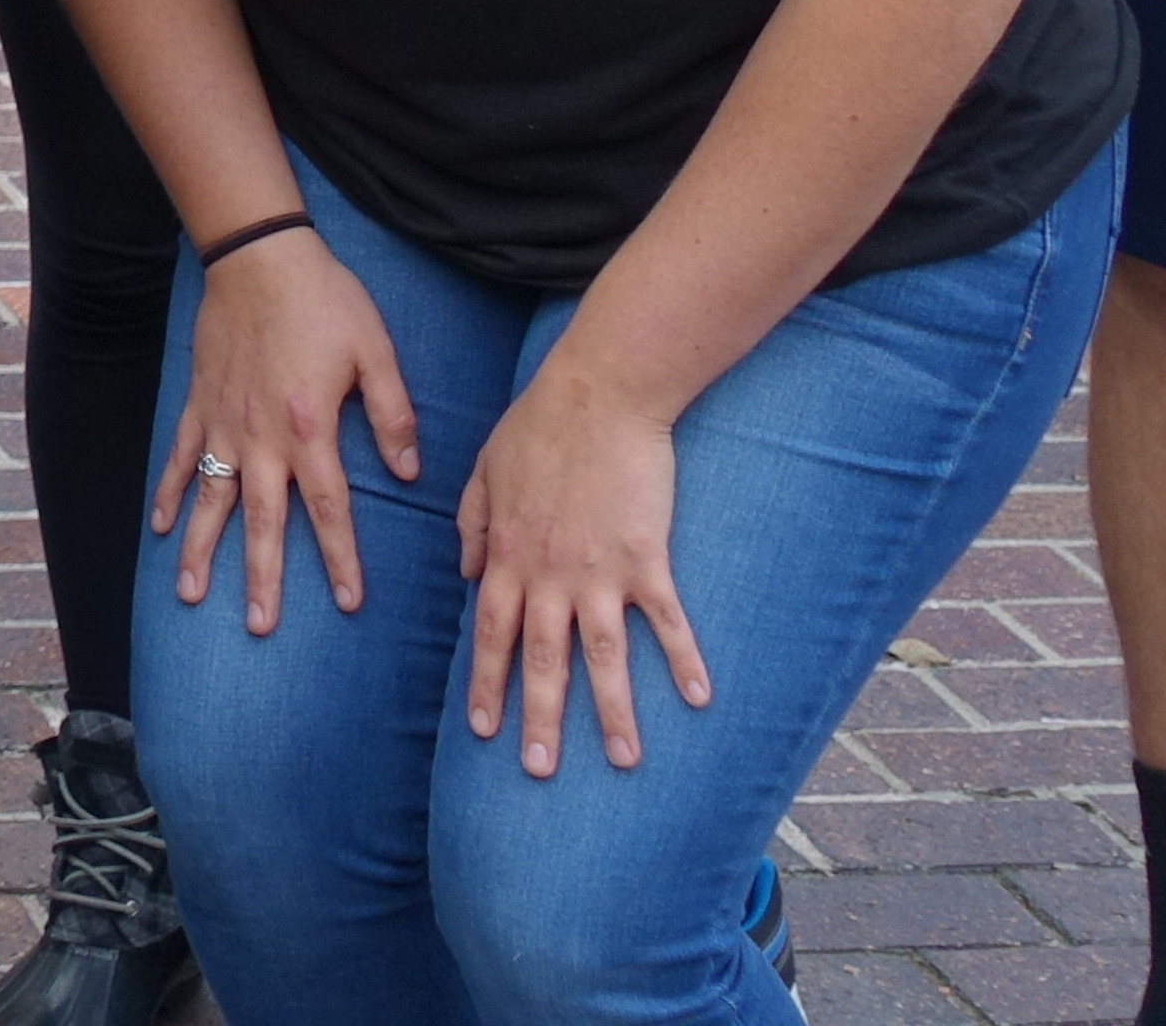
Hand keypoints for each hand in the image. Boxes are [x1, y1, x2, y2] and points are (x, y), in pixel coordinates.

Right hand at [158, 226, 419, 636]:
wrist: (258, 254)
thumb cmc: (325, 300)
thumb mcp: (375, 352)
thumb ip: (391, 415)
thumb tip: (408, 474)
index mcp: (310, 428)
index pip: (330, 509)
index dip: (340, 558)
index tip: (348, 602)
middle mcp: (262, 436)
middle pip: (263, 521)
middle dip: (261, 577)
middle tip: (258, 627)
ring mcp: (223, 422)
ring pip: (210, 498)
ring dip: (200, 549)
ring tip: (190, 593)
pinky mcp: (199, 403)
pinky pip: (179, 456)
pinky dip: (167, 492)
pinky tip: (158, 526)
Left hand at [457, 360, 706, 777]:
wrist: (597, 394)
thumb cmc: (538, 426)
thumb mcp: (483, 471)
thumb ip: (472, 524)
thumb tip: (465, 572)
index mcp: (507, 555)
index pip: (489, 633)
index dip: (486, 683)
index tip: (482, 730)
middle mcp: (548, 574)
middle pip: (541, 659)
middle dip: (540, 720)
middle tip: (539, 772)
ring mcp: (599, 571)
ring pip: (602, 655)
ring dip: (613, 712)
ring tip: (625, 762)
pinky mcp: (647, 558)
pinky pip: (666, 620)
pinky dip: (683, 659)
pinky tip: (700, 699)